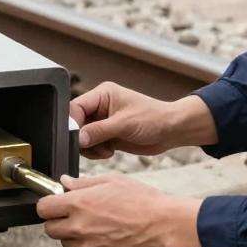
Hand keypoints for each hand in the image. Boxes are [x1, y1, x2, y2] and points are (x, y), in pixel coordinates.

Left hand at [36, 173, 203, 246]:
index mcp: (78, 204)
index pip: (42, 208)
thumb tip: (64, 182)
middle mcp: (79, 227)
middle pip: (50, 229)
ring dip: (72, 236)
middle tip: (73, 215)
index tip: (55, 203)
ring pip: (66, 244)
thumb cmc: (141, 200)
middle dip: (58, 221)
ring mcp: (88, 246)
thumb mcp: (110, 181)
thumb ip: (82, 183)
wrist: (163, 225)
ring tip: (93, 226)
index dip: (48, 205)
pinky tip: (101, 238)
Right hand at [71, 82, 217, 158]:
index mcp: (102, 95)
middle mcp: (100, 107)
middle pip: (77, 123)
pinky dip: (96, 152)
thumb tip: (77, 138)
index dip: (73, 124)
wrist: (172, 131)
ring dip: (91, 147)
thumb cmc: (154, 118)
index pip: (76, 107)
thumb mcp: (124, 123)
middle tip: (94, 146)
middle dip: (83, 138)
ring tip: (105, 150)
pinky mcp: (107, 135)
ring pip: (82, 136)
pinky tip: (109, 152)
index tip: (77, 138)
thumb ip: (99, 130)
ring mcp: (103, 121)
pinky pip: (91, 145)